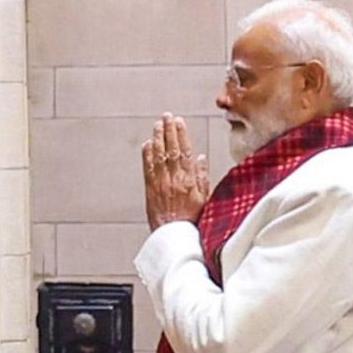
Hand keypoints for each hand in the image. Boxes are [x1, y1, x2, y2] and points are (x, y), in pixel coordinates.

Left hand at [142, 113, 209, 230]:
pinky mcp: (150, 190)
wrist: (175, 236)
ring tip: (156, 125)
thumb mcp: (205, 198)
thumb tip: (201, 158)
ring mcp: (160, 183)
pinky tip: (147, 144)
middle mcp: (174, 179)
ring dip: (157, 138)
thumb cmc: (193, 219)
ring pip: (158, 156)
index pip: (185, 151)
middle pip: (170, 149)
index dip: (180, 134)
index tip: (178, 121)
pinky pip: (147, 168)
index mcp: (190, 180)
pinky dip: (146, 155)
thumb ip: (203, 177)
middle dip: (168, 131)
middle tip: (165, 116)